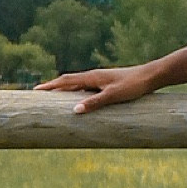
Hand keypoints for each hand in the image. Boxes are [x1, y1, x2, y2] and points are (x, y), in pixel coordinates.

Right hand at [35, 65, 158, 113]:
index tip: (35, 91)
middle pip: (68, 81)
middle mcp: (94, 76)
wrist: (151, 76)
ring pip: (77, 84)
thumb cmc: (133, 85)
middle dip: (53, 87)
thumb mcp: (113, 96)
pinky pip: (86, 87)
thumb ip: (95, 103)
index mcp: (92, 77)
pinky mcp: (107, 83)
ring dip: (64, 89)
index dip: (50, 86)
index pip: (65, 81)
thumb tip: (74, 111)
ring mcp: (100, 79)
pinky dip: (76, 91)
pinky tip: (78, 98)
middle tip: (39, 94)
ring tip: (53, 97)